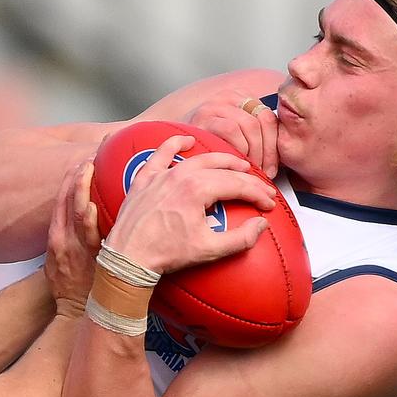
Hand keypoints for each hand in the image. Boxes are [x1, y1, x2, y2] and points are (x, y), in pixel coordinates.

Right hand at [44, 160, 101, 317]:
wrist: (75, 312)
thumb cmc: (71, 286)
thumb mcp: (58, 260)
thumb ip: (67, 238)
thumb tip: (84, 218)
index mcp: (55, 237)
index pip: (59, 201)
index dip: (68, 180)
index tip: (79, 162)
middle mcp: (63, 239)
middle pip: (67, 200)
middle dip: (77, 176)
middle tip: (88, 156)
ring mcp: (76, 248)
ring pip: (76, 212)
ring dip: (83, 187)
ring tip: (91, 168)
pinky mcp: (89, 258)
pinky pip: (89, 234)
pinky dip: (89, 217)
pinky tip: (94, 202)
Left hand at [106, 135, 275, 273]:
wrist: (128, 256)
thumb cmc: (165, 254)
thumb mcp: (209, 250)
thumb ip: (240, 239)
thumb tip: (260, 225)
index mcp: (197, 190)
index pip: (237, 185)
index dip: (257, 194)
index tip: (268, 204)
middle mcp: (180, 176)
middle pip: (222, 170)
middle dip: (246, 178)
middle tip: (260, 187)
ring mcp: (162, 175)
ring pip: (198, 159)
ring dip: (221, 159)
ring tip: (237, 164)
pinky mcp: (146, 179)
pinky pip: (161, 154)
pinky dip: (174, 144)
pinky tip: (187, 140)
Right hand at [181, 91, 278, 177]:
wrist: (170, 152)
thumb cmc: (201, 149)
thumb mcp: (233, 138)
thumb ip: (254, 139)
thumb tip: (279, 157)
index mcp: (239, 99)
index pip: (268, 117)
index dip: (274, 145)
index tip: (273, 167)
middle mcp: (227, 97)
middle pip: (262, 120)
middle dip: (267, 151)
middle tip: (264, 173)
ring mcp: (214, 105)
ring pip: (249, 125)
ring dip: (254, 152)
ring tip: (250, 170)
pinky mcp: (202, 117)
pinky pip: (231, 129)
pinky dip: (238, 147)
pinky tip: (234, 161)